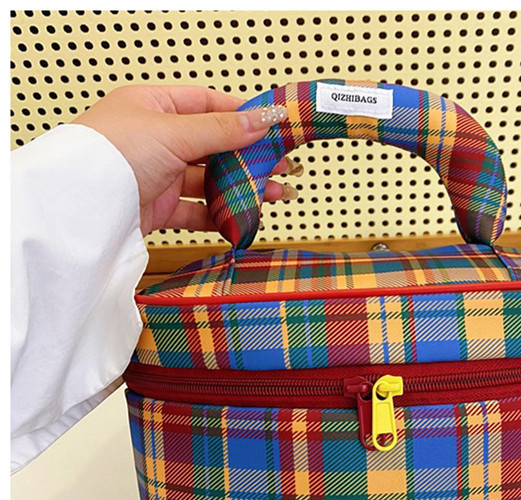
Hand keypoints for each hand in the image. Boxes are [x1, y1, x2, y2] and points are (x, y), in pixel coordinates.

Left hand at [74, 85, 298, 235]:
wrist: (82, 208)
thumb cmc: (110, 156)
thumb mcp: (173, 133)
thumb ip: (221, 130)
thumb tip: (262, 118)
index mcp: (152, 107)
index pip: (207, 105)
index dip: (242, 115)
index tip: (272, 126)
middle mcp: (155, 140)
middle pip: (214, 147)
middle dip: (250, 158)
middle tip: (282, 166)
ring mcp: (157, 175)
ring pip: (209, 181)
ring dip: (242, 188)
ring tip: (274, 194)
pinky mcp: (157, 208)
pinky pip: (196, 211)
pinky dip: (219, 216)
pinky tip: (240, 217)